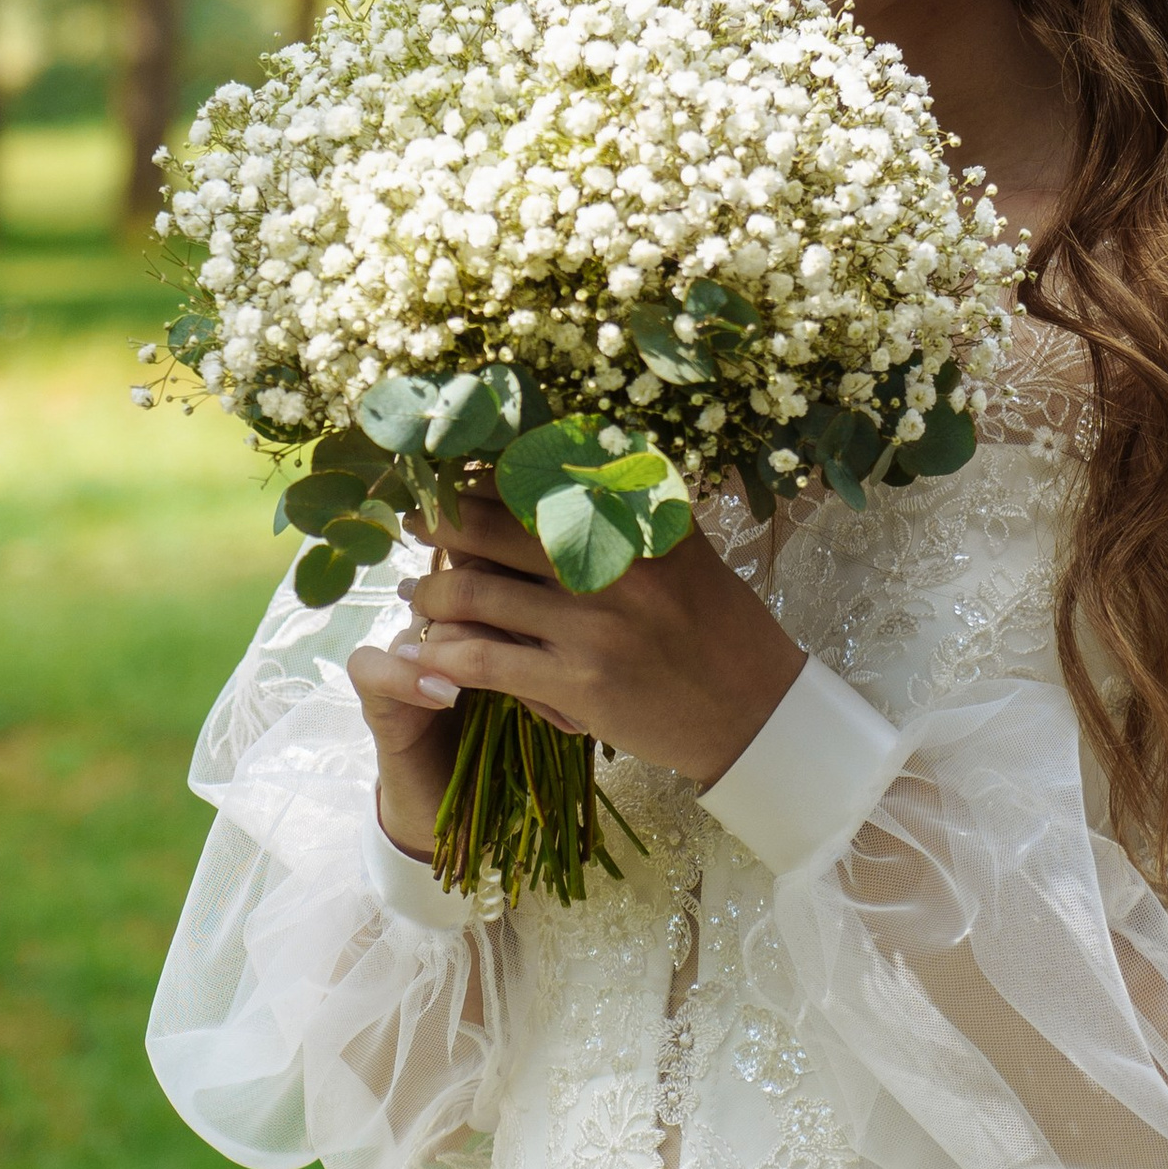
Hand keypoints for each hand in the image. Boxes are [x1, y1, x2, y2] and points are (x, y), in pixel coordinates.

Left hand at [349, 495, 803, 842]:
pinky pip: (486, 661)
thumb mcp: (686, 549)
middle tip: (413, 519)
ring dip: (429, 593)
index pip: (536, 484)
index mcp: (636, 523)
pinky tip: (426, 649)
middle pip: (493, 530)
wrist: (755, 711)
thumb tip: (576, 457)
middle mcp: (612, 565)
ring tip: (413, 594)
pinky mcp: (579, 684)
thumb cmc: (720, 626)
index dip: (480, 477)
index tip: (450, 475)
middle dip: (439, 522)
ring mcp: (593, 627)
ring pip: (477, 597)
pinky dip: (445, 652)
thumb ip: (634, 508)